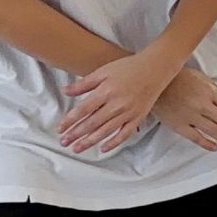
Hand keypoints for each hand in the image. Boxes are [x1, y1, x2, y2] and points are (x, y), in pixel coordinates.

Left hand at [59, 52, 176, 152]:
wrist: (156, 68)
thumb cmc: (129, 67)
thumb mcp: (103, 71)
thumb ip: (84, 84)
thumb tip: (65, 91)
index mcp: (106, 91)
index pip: (83, 110)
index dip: (70, 121)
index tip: (60, 129)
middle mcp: (117, 104)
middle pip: (92, 123)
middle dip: (76, 134)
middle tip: (64, 142)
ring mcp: (129, 112)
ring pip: (106, 131)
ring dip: (90, 141)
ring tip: (77, 148)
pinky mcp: (138, 117)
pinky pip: (125, 133)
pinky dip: (114, 142)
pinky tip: (103, 148)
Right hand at [151, 68, 216, 151]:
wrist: (152, 82)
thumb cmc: (176, 77)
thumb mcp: (200, 77)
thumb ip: (215, 87)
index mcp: (209, 92)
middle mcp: (203, 104)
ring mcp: (190, 115)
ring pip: (214, 131)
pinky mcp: (178, 125)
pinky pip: (195, 137)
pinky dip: (206, 143)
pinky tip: (215, 147)